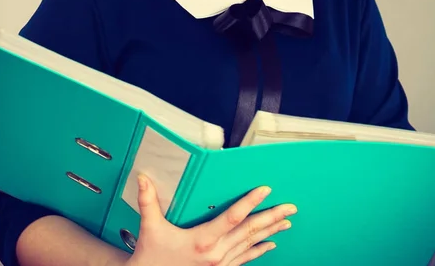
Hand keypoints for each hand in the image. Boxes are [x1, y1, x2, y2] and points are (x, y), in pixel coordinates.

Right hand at [125, 174, 296, 265]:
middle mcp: (216, 254)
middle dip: (272, 218)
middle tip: (291, 207)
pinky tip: (271, 245)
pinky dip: (259, 251)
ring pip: (251, 245)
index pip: (232, 217)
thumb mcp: (150, 228)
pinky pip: (245, 260)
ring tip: (287, 222)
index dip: (250, 202)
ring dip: (270, 232)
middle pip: (249, 231)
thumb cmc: (151, 257)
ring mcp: (221, 265)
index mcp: (203, 241)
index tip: (265, 189)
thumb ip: (148, 202)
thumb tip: (143, 177)